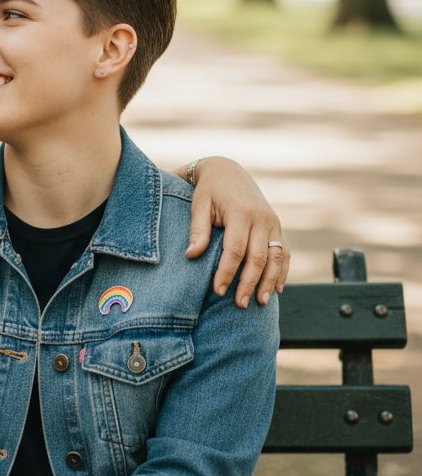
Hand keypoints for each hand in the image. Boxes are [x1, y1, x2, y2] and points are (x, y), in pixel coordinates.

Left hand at [184, 156, 289, 306]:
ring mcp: (273, 223)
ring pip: (277, 258)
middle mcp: (262, 218)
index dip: (227, 272)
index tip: (218, 290)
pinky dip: (283, 271)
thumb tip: (191, 255)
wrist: (228, 171)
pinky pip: (285, 252)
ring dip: (270, 282)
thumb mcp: (199, 205)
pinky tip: (278, 289)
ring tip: (261, 303)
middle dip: (249, 283)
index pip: (236, 250)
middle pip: (259, 258)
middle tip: (239, 305)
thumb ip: (198, 230)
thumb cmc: (209, 190)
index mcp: (241, 213)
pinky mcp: (277, 227)